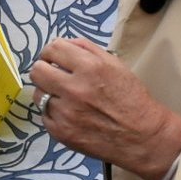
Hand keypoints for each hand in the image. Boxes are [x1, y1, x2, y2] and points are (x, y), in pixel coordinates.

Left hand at [29, 38, 180, 179]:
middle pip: (37, 71)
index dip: (51, 51)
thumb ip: (87, 48)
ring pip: (39, 94)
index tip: (54, 57)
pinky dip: (54, 113)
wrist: (143, 136)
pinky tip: (70, 114)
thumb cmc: (131, 98)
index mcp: (89, 68)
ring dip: (49, 93)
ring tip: (66, 97)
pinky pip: (45, 116)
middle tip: (54, 75)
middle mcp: (74, 89)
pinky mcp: (62, 133)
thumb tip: (63, 43)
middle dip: (44, 69)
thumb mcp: (115, 64)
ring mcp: (65, 113)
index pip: (53, 48)